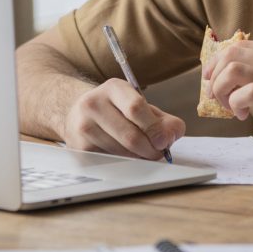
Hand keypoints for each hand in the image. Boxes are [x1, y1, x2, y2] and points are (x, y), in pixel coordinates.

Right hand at [62, 78, 185, 158]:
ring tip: (143, 153)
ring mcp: (83, 126)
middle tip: (159, 153)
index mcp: (113, 88)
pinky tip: (126, 155)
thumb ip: (162, 119)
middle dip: (150, 149)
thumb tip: (174, 134)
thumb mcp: (139, 105)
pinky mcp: (79, 147)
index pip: (136, 108)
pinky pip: (110, 161)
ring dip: (139, 158)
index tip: (165, 141)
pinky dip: (124, 162)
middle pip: (130, 135)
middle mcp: (93, 104)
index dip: (154, 128)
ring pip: (121, 152)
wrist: (78, 114)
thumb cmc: (116, 110)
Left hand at [203, 40, 252, 166]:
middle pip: (233, 53)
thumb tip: (231, 73)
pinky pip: (246, 92)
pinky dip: (235, 103)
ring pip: (234, 70)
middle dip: (215, 74)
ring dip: (222, 89)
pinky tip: (242, 115)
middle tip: (216, 95)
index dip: (219, 61)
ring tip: (230, 106)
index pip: (242, 45)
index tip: (212, 78)